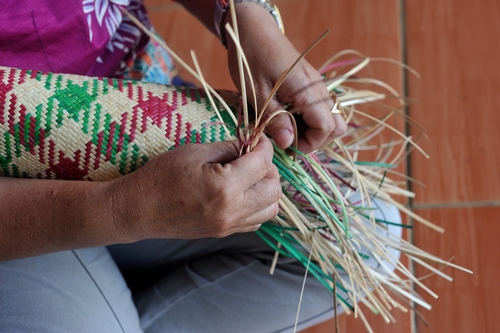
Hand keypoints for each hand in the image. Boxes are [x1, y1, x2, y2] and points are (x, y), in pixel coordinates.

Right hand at [108, 135, 280, 240]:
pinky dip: (258, 205)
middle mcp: (232, 210)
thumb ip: (229, 148)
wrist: (138, 209)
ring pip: (271, 209)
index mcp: (224, 186)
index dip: (264, 148)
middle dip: (269, 169)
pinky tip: (243, 192)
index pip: (262, 164)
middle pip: (274, 189)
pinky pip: (257, 221)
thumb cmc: (161, 176)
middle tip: (254, 158)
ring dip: (267, 189)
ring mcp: (229, 225)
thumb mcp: (195, 152)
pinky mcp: (224, 233)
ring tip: (250, 176)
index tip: (258, 140)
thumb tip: (252, 145)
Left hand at [226, 3, 346, 152]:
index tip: (289, 148)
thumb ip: (274, 119)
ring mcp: (316, 85)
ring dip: (313, 130)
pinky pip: (320, 108)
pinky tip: (287, 119)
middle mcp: (318, 88)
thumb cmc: (251, 57)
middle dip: (317, 140)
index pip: (327, 127)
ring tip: (287, 131)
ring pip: (331, 117)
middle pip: (337, 125)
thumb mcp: (256, 93)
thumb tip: (288, 144)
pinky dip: (309, 119)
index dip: (311, 144)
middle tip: (290, 143)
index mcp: (307, 90)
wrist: (252, 29)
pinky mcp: (310, 84)